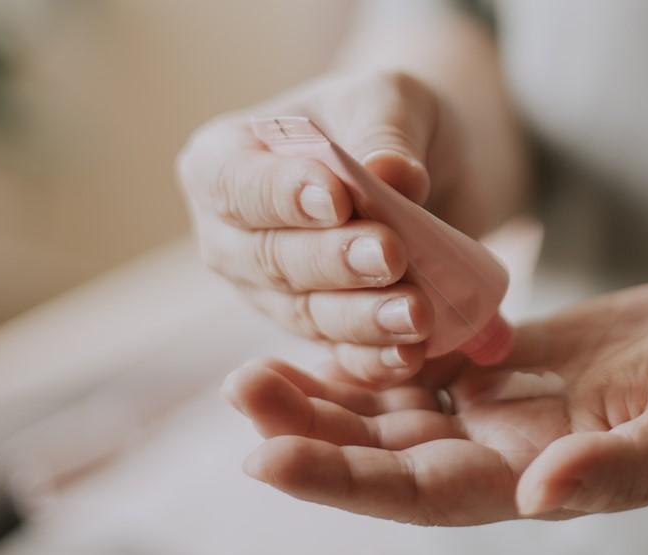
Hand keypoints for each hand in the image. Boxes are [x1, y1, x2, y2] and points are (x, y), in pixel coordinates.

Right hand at [178, 71, 486, 385]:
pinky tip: (412, 355)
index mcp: (221, 163)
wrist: (425, 164)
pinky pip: (340, 354)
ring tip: (417, 313)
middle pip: (272, 259)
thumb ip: (386, 135)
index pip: (239, 185)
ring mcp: (268, 294)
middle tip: (391, 254)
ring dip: (362, 319)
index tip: (335, 198)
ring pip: (307, 315)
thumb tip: (393, 174)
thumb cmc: (383, 119)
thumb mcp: (389, 101)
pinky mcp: (317, 335)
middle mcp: (231, 238)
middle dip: (334, 261)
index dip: (283, 196)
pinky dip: (375, 359)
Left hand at [223, 281, 647, 525]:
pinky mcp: (516, 360)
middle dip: (313, 433)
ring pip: (400, 408)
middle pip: (391, 453)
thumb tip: (540, 497)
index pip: (426, 493)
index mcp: (545, 481)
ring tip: (254, 369)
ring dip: (329, 394)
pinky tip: (328, 326)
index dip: (346, 483)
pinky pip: (431, 357)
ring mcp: (511, 407)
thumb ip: (625, 469)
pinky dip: (379, 347)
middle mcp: (512, 453)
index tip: (267, 460)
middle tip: (240, 392)